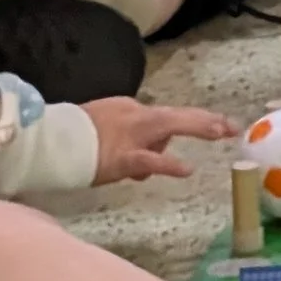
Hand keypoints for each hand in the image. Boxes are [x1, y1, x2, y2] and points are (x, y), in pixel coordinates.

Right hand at [86, 97, 233, 184]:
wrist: (49, 141)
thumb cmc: (72, 139)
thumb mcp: (103, 131)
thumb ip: (128, 145)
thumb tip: (145, 169)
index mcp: (129, 110)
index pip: (163, 120)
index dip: (190, 125)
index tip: (215, 126)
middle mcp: (133, 117)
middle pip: (175, 116)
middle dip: (205, 120)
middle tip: (231, 126)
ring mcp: (129, 135)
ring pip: (169, 126)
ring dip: (198, 126)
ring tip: (223, 130)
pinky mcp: (121, 157)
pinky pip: (148, 160)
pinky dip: (167, 164)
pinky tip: (187, 169)